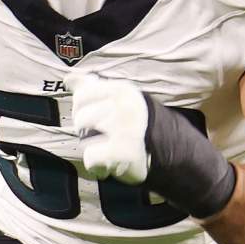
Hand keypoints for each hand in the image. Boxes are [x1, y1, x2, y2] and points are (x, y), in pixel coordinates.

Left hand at [67, 74, 236, 218]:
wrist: (176, 154)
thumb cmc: (142, 125)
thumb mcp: (122, 100)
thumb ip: (94, 88)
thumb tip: (68, 78)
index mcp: (122, 90)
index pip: (82, 95)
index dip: (84, 109)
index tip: (99, 117)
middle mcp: (123, 106)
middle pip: (81, 117)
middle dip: (87, 131)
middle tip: (108, 137)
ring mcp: (124, 129)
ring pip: (84, 138)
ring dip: (94, 148)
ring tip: (112, 149)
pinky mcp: (123, 151)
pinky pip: (91, 158)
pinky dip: (98, 166)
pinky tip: (111, 164)